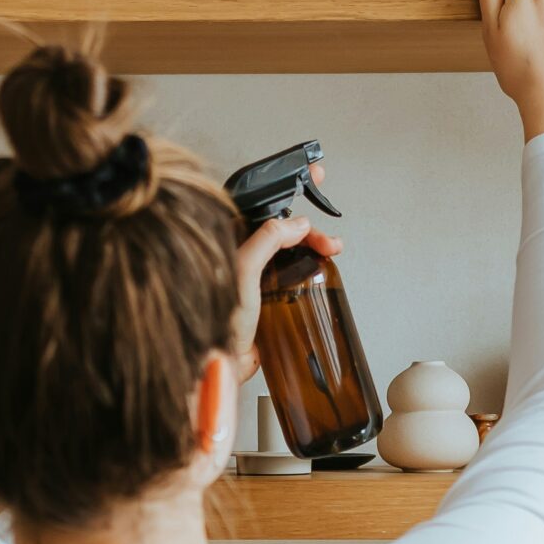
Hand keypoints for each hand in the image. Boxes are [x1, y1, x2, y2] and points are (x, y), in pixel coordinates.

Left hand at [233, 169, 341, 379]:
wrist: (215, 366)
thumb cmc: (212, 323)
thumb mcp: (242, 270)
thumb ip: (267, 239)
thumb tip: (295, 223)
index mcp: (225, 236)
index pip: (260, 202)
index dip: (288, 187)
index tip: (313, 177)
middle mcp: (237, 251)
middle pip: (281, 227)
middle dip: (309, 228)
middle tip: (328, 239)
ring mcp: (251, 274)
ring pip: (288, 250)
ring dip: (313, 248)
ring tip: (331, 252)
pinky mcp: (263, 296)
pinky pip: (289, 275)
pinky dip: (307, 270)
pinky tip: (318, 273)